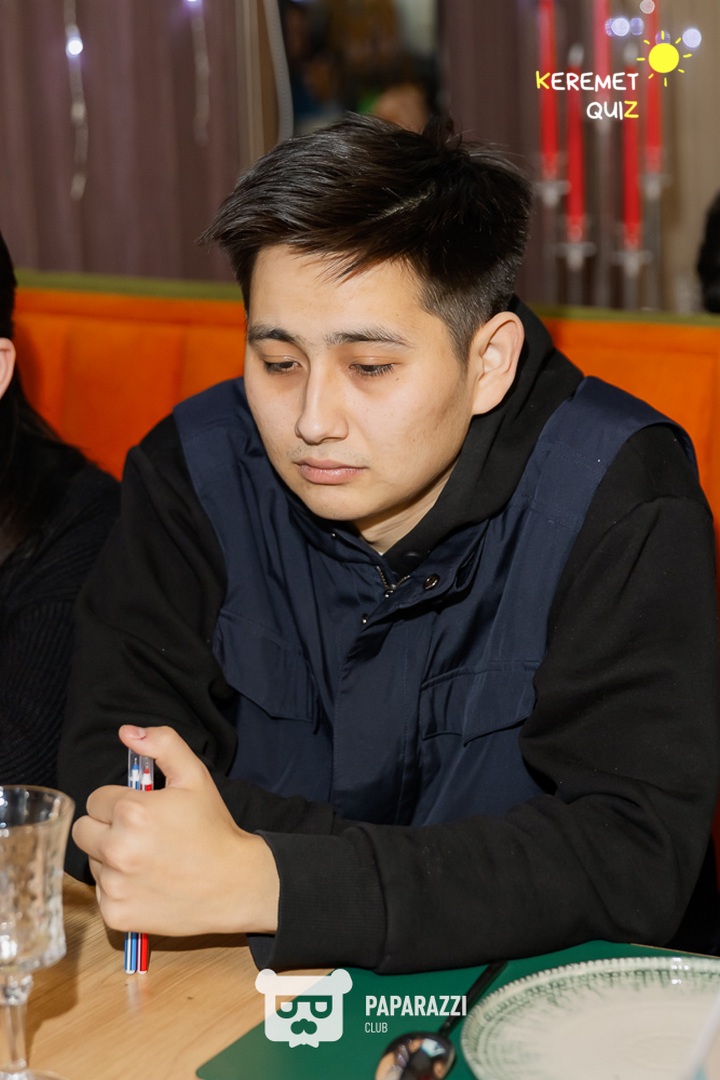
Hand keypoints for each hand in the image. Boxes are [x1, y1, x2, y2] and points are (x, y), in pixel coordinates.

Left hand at [72, 725, 279, 936]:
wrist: (235, 883)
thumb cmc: (213, 828)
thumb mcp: (194, 776)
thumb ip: (162, 744)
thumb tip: (127, 732)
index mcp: (132, 811)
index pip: (96, 800)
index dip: (120, 803)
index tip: (143, 812)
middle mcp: (118, 848)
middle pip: (83, 830)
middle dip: (106, 829)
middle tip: (140, 835)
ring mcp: (115, 885)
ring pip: (92, 862)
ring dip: (111, 859)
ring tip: (148, 860)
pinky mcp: (116, 914)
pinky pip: (101, 893)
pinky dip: (118, 889)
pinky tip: (147, 884)